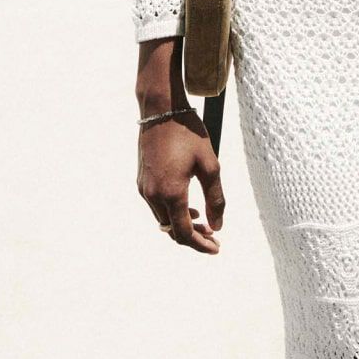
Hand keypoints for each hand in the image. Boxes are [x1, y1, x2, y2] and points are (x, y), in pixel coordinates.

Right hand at [138, 110, 224, 253]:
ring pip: (163, 220)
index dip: (201, 245)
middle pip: (172, 231)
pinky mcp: (141, 180)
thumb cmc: (189, 134)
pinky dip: (171, 213)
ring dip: (182, 226)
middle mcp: (153, 195)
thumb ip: (216, 199)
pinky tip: (187, 207)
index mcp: (171, 193)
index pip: (184, 234)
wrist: (161, 110)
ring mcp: (144, 188)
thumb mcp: (210, 166)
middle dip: (194, 237)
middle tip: (213, 236)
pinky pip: (156, 206)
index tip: (217, 248)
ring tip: (203, 222)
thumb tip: (217, 226)